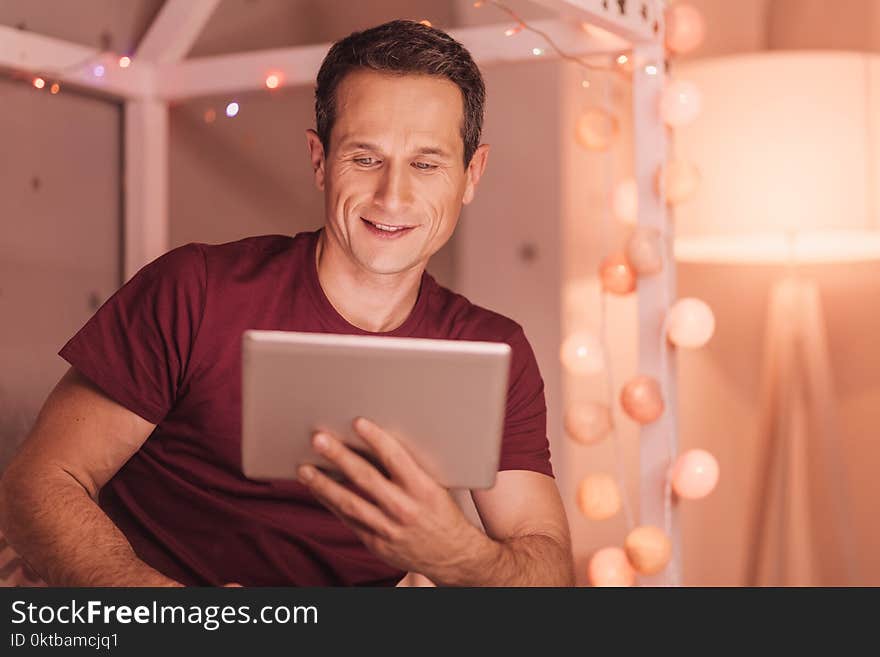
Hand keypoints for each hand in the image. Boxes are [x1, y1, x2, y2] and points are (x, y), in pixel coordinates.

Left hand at [296, 417, 494, 583]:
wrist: (452, 556)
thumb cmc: (442, 514)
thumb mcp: (436, 486)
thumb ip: (410, 468)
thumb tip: (378, 442)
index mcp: (424, 489)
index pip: (396, 458)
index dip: (376, 438)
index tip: (358, 422)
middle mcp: (404, 509)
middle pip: (365, 478)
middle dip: (339, 456)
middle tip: (319, 440)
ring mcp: (388, 528)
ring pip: (349, 503)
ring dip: (324, 484)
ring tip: (305, 468)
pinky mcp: (376, 542)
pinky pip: (348, 519)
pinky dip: (331, 503)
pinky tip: (318, 489)